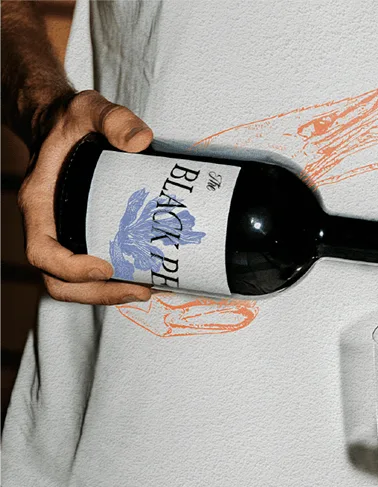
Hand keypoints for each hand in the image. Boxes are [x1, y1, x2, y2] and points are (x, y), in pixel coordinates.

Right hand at [18, 89, 153, 304]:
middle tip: (141, 289)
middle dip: (98, 293)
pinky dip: (114, 282)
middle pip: (59, 281)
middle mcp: (47, 227)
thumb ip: (113, 118)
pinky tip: (145, 275)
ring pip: (74, 284)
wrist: (61, 125)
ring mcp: (63, 236)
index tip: (107, 267)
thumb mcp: (88, 109)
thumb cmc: (70, 121)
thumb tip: (140, 140)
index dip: (71, 268)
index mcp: (38, 204)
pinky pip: (90, 273)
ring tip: (147, 288)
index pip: (42, 252)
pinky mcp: (81, 238)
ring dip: (108, 294)